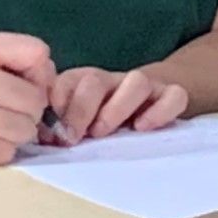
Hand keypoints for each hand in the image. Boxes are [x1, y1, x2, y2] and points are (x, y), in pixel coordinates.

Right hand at [0, 30, 55, 164]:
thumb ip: (9, 58)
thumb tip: (51, 83)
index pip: (37, 54)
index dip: (40, 73)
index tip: (26, 83)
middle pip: (35, 100)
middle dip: (30, 109)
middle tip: (9, 110)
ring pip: (24, 131)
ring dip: (17, 132)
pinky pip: (5, 153)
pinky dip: (1, 150)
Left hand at [44, 65, 192, 145]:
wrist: (151, 105)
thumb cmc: (104, 121)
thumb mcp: (79, 122)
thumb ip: (59, 126)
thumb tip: (42, 135)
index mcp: (84, 83)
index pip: (66, 82)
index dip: (57, 103)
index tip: (52, 132)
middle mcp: (112, 81)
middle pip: (95, 80)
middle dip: (81, 109)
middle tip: (75, 137)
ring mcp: (144, 87)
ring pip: (137, 81)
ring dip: (117, 107)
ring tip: (105, 132)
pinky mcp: (171, 96)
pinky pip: (174, 95)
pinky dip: (160, 110)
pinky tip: (143, 127)